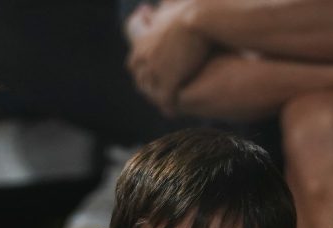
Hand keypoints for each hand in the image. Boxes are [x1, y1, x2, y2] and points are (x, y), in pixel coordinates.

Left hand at [125, 0, 210, 115]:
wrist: (199, 19)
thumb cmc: (188, 9)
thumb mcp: (168, 8)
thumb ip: (161, 10)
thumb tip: (159, 6)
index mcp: (141, 43)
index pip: (133, 63)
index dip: (142, 71)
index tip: (150, 77)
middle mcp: (144, 59)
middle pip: (141, 81)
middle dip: (149, 89)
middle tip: (158, 96)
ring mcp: (155, 71)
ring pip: (152, 93)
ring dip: (158, 100)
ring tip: (165, 107)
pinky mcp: (169, 81)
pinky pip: (167, 100)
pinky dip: (169, 107)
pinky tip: (173, 113)